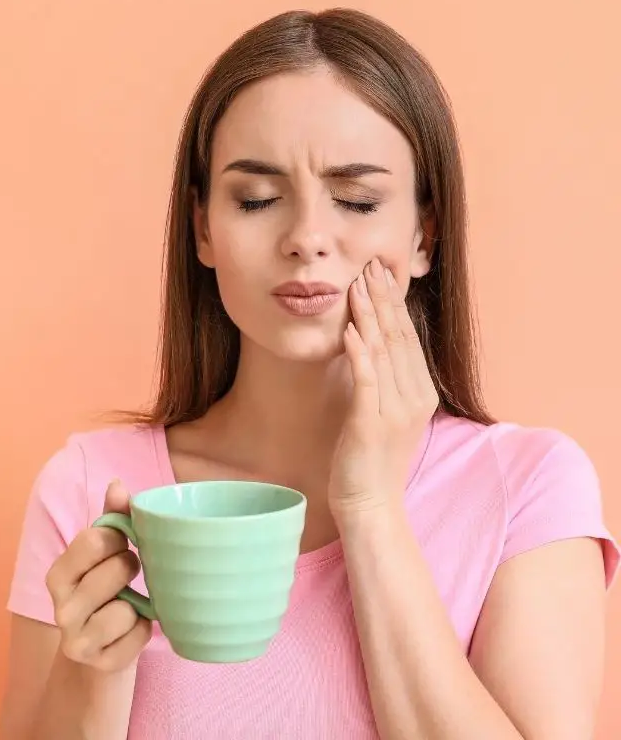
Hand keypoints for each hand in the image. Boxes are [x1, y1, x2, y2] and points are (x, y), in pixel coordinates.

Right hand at [44, 479, 153, 672]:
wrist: (95, 655)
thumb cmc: (103, 593)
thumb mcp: (101, 557)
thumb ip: (110, 518)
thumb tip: (118, 484)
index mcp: (57, 575)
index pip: (94, 540)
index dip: (118, 536)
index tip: (121, 542)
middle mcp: (61, 609)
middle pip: (116, 570)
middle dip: (131, 568)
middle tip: (128, 575)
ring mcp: (78, 641)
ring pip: (127, 610)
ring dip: (137, 606)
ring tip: (127, 606)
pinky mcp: (101, 664)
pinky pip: (139, 637)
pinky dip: (143, 632)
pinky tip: (131, 631)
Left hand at [330, 257, 438, 516]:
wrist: (370, 505)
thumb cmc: (370, 460)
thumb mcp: (384, 414)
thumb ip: (384, 382)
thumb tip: (371, 346)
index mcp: (421, 393)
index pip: (407, 338)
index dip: (393, 304)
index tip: (379, 275)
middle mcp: (414, 398)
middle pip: (398, 338)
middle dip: (383, 299)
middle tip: (370, 266)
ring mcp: (395, 411)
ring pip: (384, 352)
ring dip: (370, 316)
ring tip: (357, 286)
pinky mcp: (372, 423)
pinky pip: (367, 380)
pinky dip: (359, 352)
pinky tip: (350, 329)